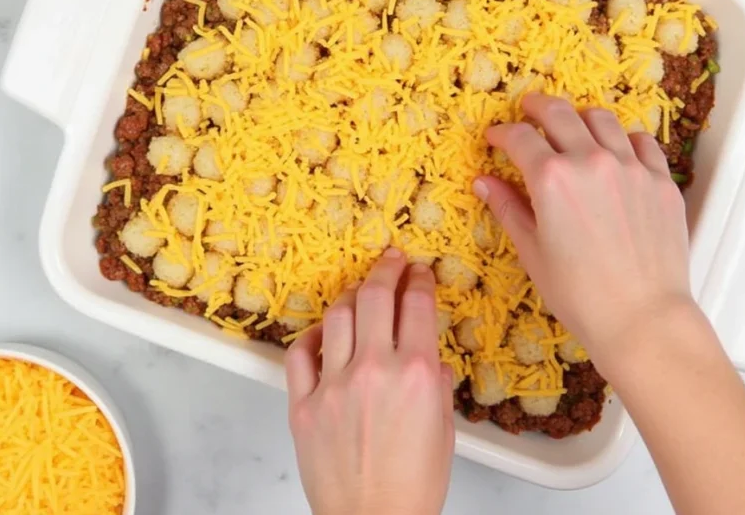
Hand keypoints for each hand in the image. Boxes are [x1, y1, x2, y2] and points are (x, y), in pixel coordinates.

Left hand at [285, 249, 454, 514]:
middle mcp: (373, 369)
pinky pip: (300, 354)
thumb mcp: (444, 427)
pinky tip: (323, 333)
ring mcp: (334, 385)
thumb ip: (434, 381)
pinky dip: (312, 336)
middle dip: (386, 270)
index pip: (416, 304)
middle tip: (391, 260)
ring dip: (351, 295)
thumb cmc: (414, 484)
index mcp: (415, 373)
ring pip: (337, 315)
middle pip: (374, 296)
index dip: (418, 280)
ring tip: (359, 290)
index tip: (419, 272)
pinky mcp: (303, 405)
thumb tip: (427, 354)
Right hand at [473, 94, 694, 376]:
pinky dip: (623, 139)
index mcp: (552, 178)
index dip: (502, 133)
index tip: (496, 138)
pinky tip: (616, 151)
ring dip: (580, 118)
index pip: (519, 137)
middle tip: (528, 110)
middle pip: (559, 112)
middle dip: (536, 107)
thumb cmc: (580, 295)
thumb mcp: (533, 252)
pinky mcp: (661, 181)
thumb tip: (484, 182)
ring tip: (573, 127)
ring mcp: (631, 167)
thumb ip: (508, 209)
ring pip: (602, 119)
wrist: (643, 318)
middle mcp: (591, 161)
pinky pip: (641, 142)